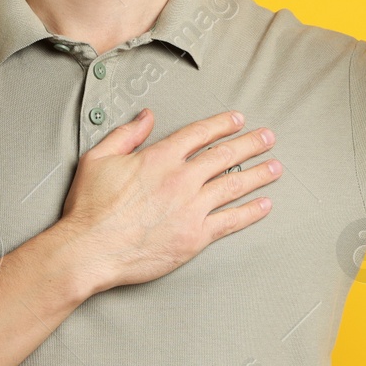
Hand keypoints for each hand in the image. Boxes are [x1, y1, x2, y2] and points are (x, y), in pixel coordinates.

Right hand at [56, 109, 280, 292]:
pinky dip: (250, 212)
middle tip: (268, 138)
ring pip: (234, 186)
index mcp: (159, 158)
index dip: (222, 124)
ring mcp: (191, 208)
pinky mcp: (195, 237)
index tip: (238, 120)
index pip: (200, 134)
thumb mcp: (98, 159)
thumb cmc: (90, 208)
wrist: (90, 250)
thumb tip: (147, 116)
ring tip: (275, 167)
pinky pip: (230, 221)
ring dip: (258, 174)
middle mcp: (181, 179)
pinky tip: (264, 205)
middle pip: (225, 156)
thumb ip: (126, 134)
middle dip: (251, 144)